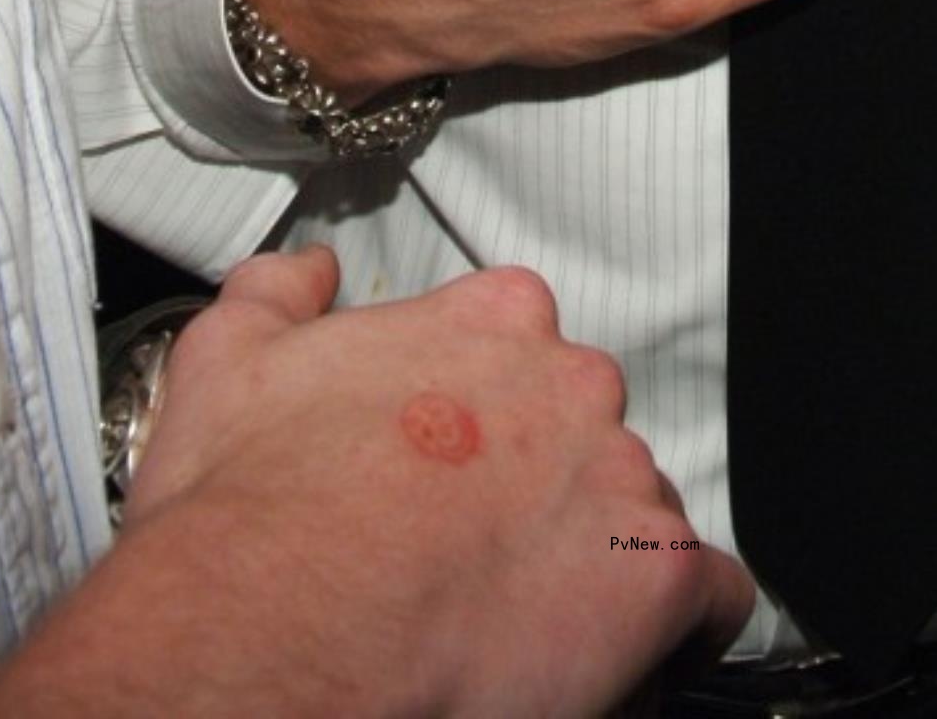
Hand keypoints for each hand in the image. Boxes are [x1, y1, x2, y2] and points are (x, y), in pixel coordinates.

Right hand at [108, 246, 749, 718]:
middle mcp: (573, 384)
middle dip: (544, 494)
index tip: (455, 480)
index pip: (529, 353)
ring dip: (595, 564)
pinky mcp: (655, 579)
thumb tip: (310, 272)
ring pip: (639, 516)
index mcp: (494, 321)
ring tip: (516, 630)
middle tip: (475, 564)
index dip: (491, 427)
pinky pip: (707, 601)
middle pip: (588, 435)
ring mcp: (620, 479)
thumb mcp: (229, 362)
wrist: (264, 640)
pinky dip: (674, 636)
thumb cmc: (248, 520)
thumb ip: (281, 292)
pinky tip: (615, 664)